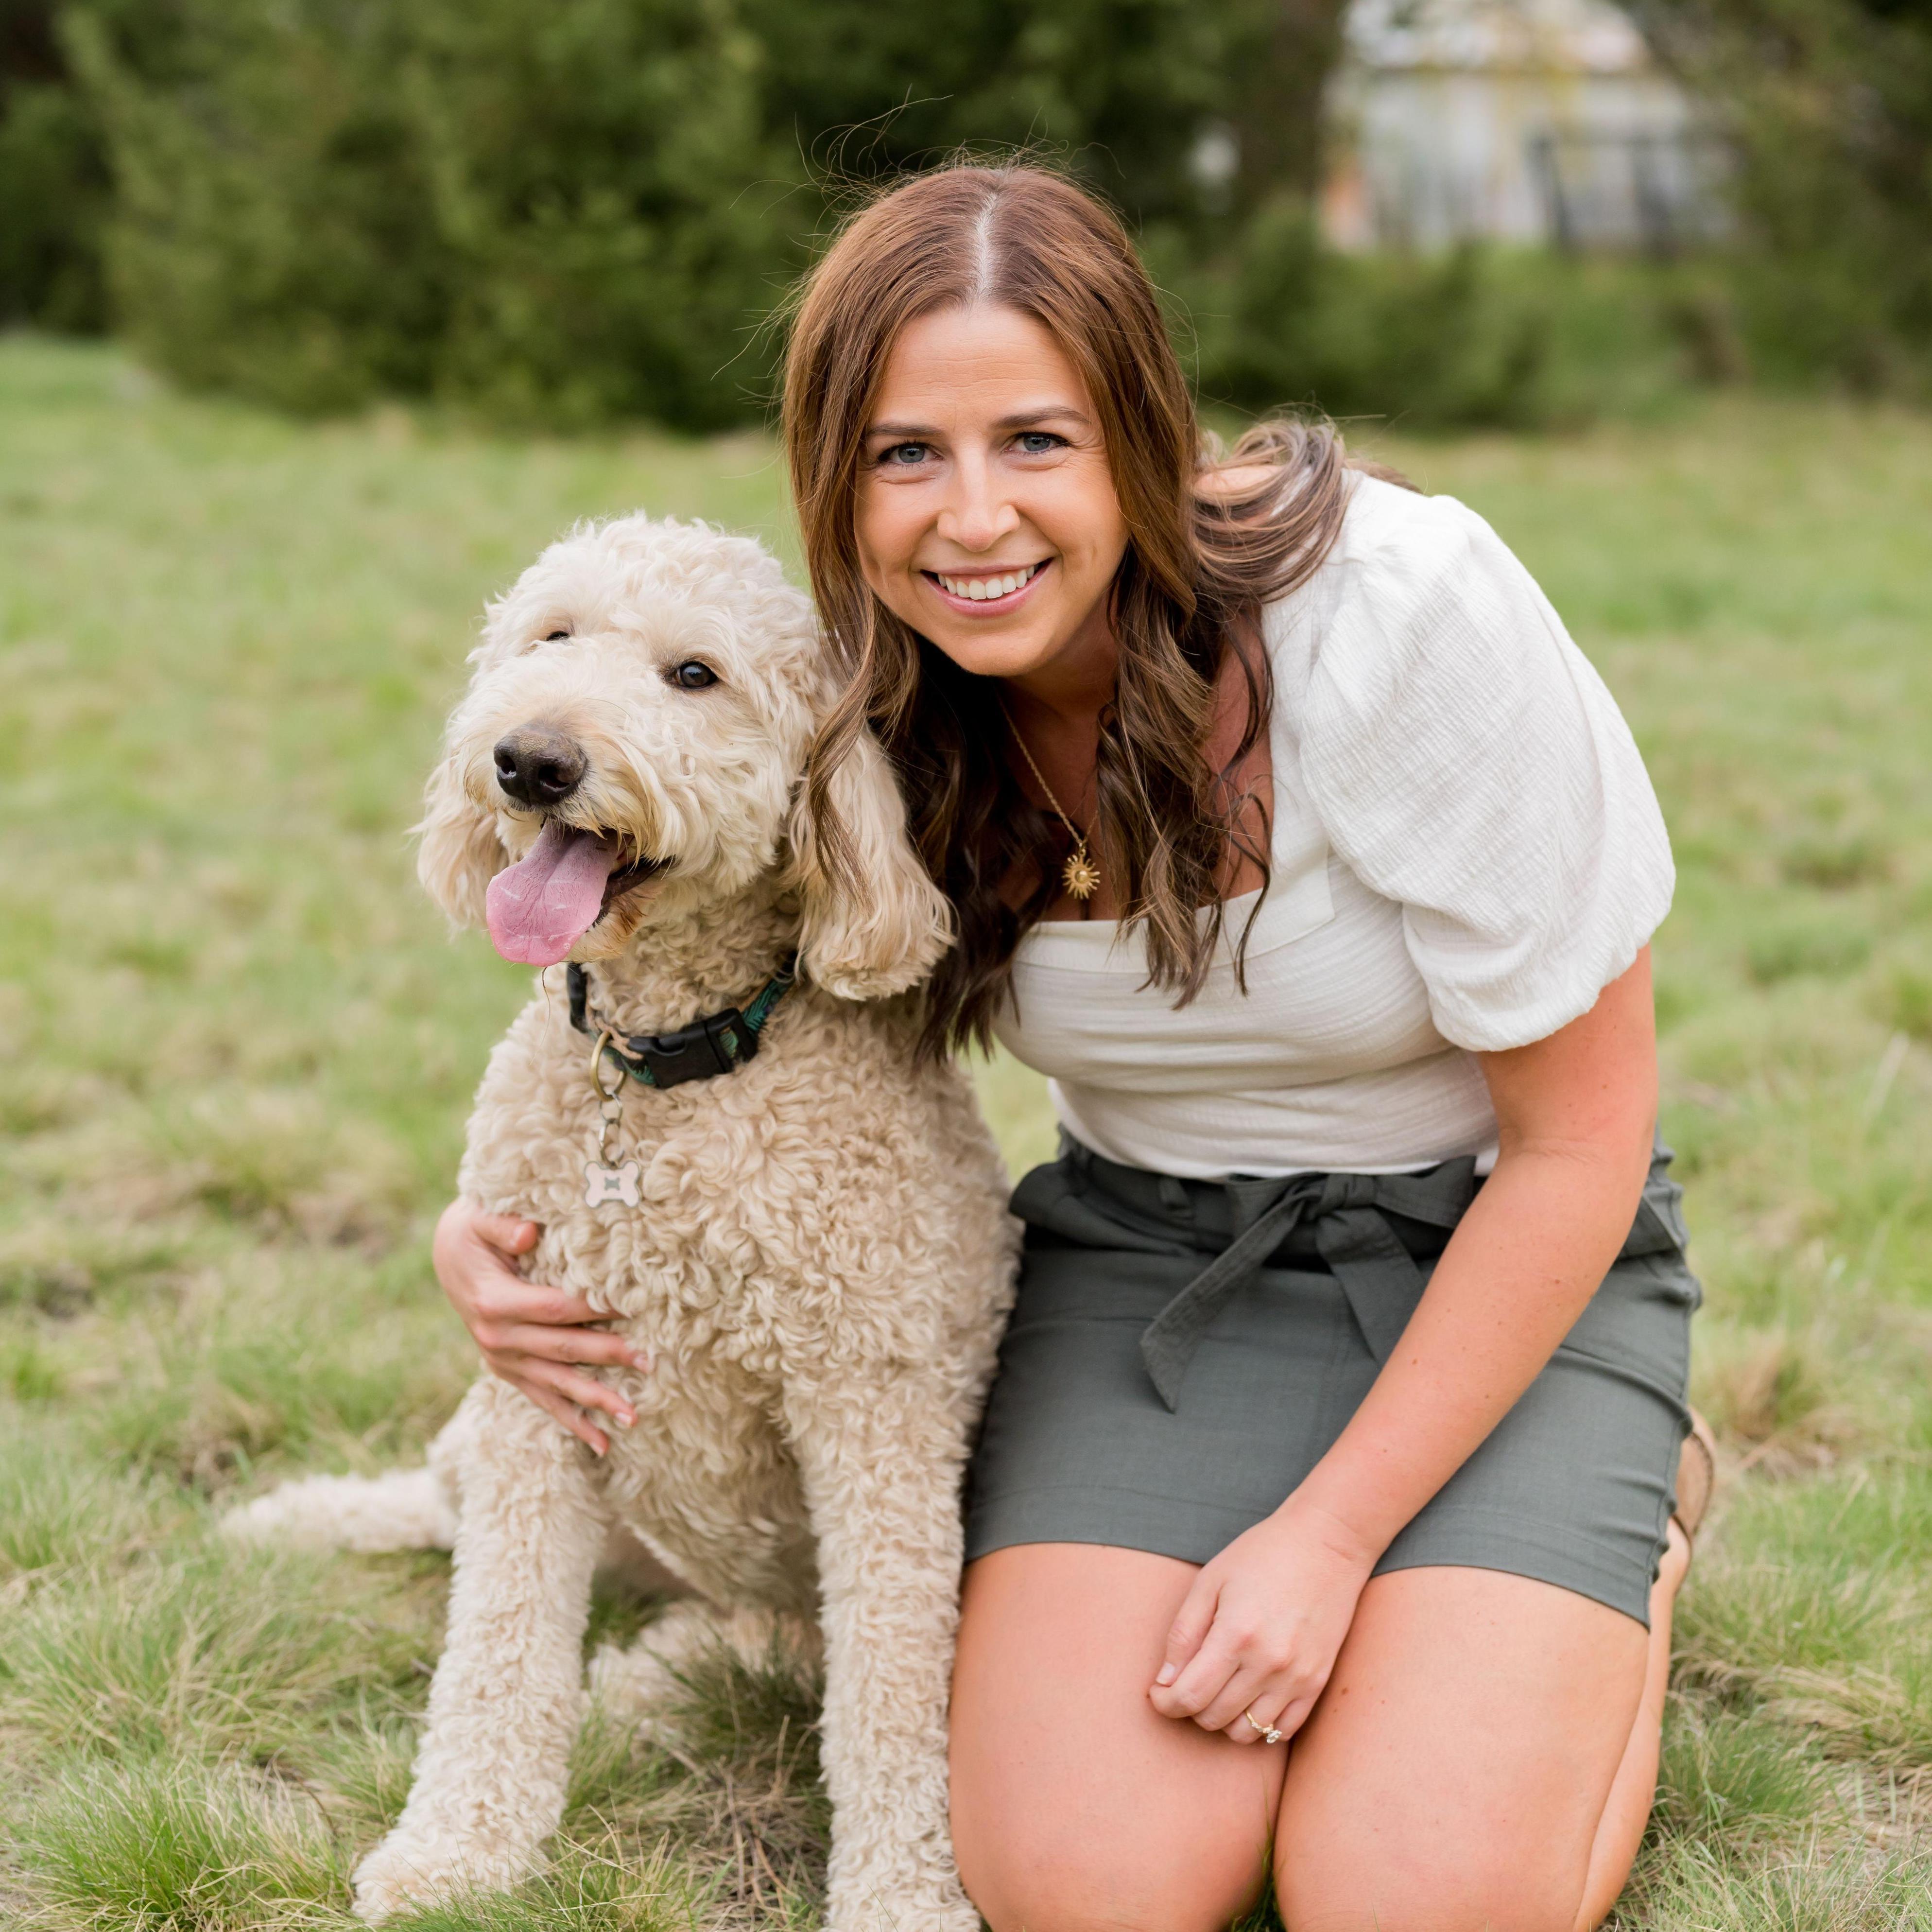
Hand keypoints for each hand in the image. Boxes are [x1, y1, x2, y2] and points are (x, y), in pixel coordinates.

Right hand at [432, 1197, 649, 1454]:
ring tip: (633, 1417)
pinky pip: (544, 1399)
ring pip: (558, 1384)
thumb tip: (528, 1232)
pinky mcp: (508, 1371)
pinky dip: (573, 1421)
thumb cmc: (472, 1232)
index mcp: (495, 1303)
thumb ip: (503, 1225)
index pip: (556, 1309)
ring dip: (597, 1400)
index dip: (595, 1309)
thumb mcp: (479, 1218)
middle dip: (609, 1355)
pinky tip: (602, 1443)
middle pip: (564, 1349)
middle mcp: (498, 1338)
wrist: (446, 1256)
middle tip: (649, 1361)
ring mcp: (502, 1360)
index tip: (634, 1309)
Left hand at [1147, 1497, 1376, 1745]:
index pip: (1189, 1696)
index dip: (1165, 1702)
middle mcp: (1269, 1662)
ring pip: (1246, 1732)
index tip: (1158, 1693)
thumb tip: (1164, 1682)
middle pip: (1213, 1718)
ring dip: (1222, 1719)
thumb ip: (1183, 1633)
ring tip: (1218, 1689)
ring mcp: (1297, 1677)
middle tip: (1187, 1682)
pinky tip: (1248, 1697)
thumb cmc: (1261, 1555)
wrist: (1326, 1543)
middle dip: (1189, 1707)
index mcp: (1236, 1634)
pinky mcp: (1318, 1682)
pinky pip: (1282, 1730)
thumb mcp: (1210, 1581)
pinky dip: (1259, 1724)